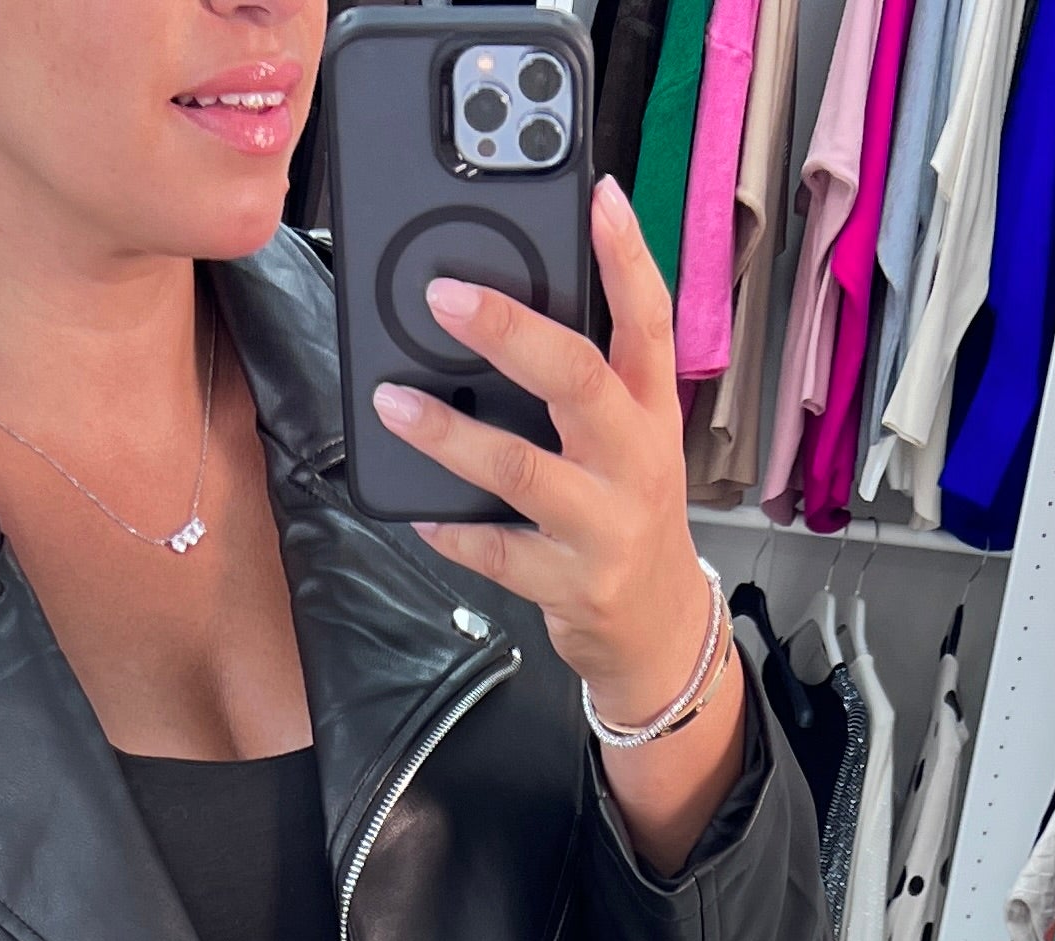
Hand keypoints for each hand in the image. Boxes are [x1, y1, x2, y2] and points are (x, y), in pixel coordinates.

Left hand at [370, 176, 744, 850]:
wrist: (660, 631)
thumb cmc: (629, 516)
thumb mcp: (631, 440)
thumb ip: (588, 381)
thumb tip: (503, 313)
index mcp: (651, 411)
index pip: (649, 320)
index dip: (627, 256)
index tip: (600, 195)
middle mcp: (635, 461)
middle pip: (579, 379)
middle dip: (511, 331)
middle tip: (445, 296)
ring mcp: (605, 524)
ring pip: (522, 469)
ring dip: (450, 434)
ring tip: (393, 401)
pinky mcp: (571, 583)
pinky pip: (496, 550)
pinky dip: (451, 527)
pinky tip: (417, 507)